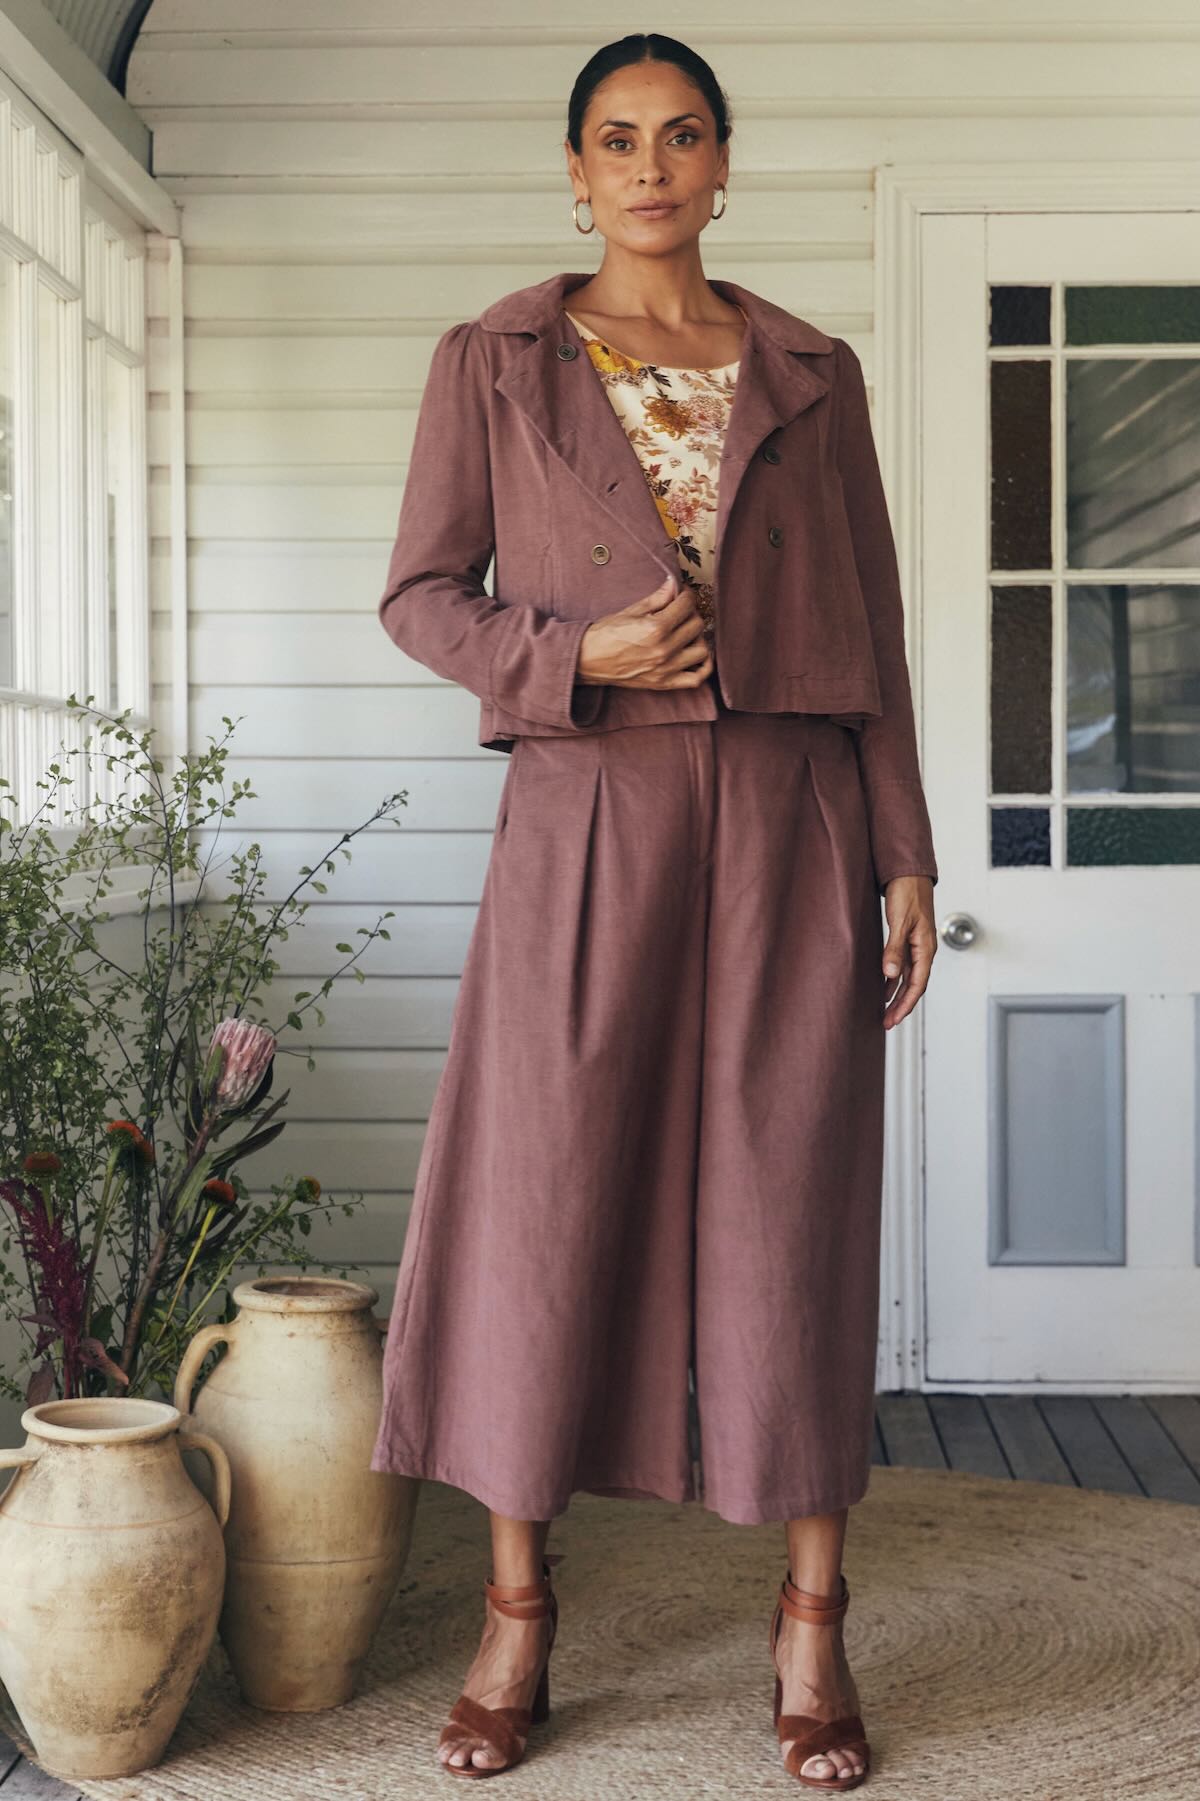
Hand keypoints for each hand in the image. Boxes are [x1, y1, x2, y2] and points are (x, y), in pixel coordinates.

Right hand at [576, 574, 713, 690]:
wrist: (587, 660)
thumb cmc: (605, 634)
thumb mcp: (631, 611)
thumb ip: (657, 598)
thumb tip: (674, 584)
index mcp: (656, 628)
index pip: (687, 605)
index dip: (686, 595)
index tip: (682, 595)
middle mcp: (665, 649)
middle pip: (697, 625)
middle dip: (690, 614)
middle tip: (680, 612)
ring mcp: (666, 668)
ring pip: (702, 649)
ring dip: (697, 638)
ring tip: (685, 633)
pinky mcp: (664, 683)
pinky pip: (696, 679)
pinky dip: (702, 667)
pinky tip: (695, 655)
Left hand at [880, 875, 936, 1028]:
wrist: (909, 873)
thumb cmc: (907, 894)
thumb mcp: (899, 922)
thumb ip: (894, 948)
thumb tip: (890, 974)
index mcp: (925, 948)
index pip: (917, 984)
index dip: (905, 1004)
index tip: (892, 1019)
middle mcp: (923, 950)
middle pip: (913, 986)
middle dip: (901, 1006)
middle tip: (887, 1023)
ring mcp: (915, 946)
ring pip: (907, 978)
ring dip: (896, 995)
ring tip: (884, 1011)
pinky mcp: (907, 939)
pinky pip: (902, 966)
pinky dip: (893, 979)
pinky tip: (883, 987)